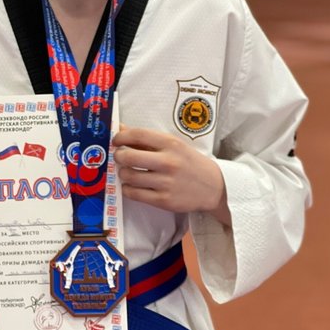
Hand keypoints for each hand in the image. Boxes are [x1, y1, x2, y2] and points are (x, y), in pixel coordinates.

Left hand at [112, 126, 229, 225]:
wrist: (213, 186)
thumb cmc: (189, 162)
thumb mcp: (173, 145)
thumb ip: (147, 139)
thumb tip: (121, 128)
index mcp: (171, 144)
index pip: (138, 134)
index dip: (121, 136)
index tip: (116, 140)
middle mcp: (168, 162)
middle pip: (129, 157)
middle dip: (118, 156)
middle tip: (120, 157)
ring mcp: (166, 182)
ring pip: (128, 176)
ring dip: (122, 173)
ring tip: (127, 172)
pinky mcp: (164, 200)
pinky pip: (134, 194)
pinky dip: (127, 189)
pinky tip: (132, 185)